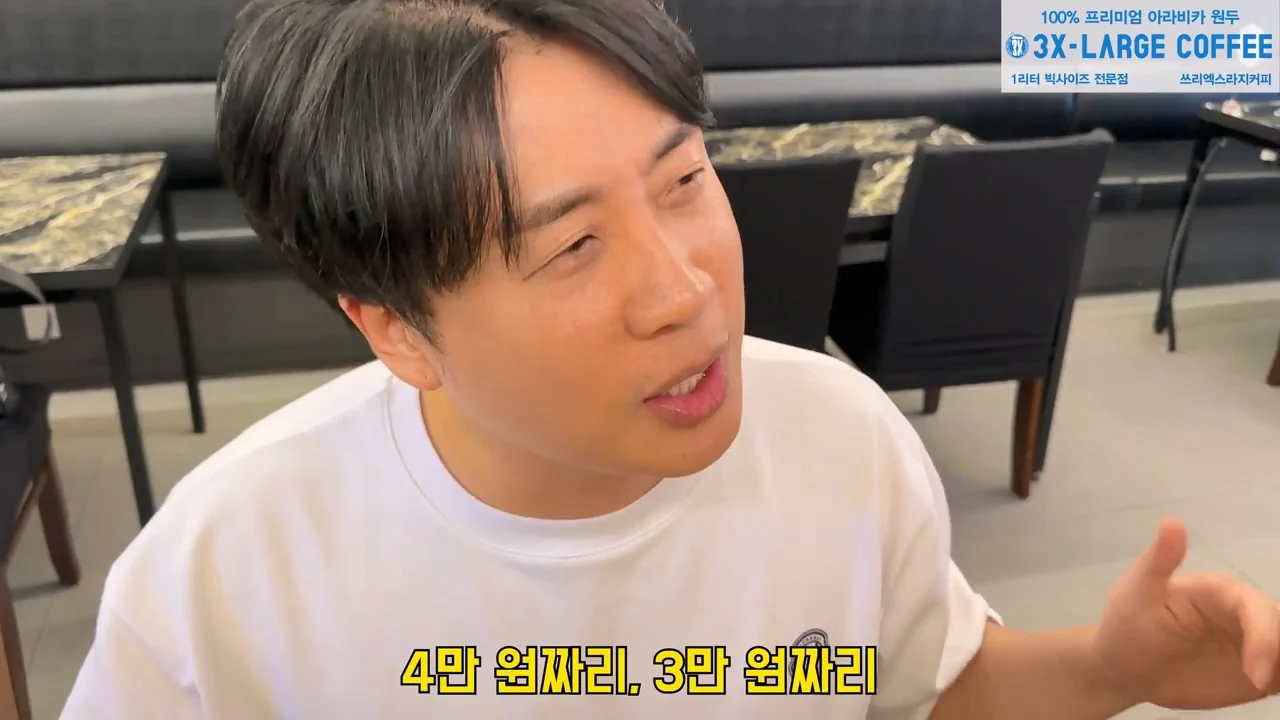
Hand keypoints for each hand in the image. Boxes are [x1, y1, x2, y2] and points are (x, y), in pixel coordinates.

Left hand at [1092, 518, 1279, 710]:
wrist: (1123, 667)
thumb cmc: (1128, 627)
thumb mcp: (1136, 594)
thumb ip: (1159, 561)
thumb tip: (1172, 521)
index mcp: (1221, 591)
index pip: (1256, 608)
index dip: (1264, 638)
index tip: (1256, 675)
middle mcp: (1244, 615)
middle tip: (1264, 684)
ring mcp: (1253, 643)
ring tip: (1274, 686)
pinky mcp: (1257, 671)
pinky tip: (1273, 690)